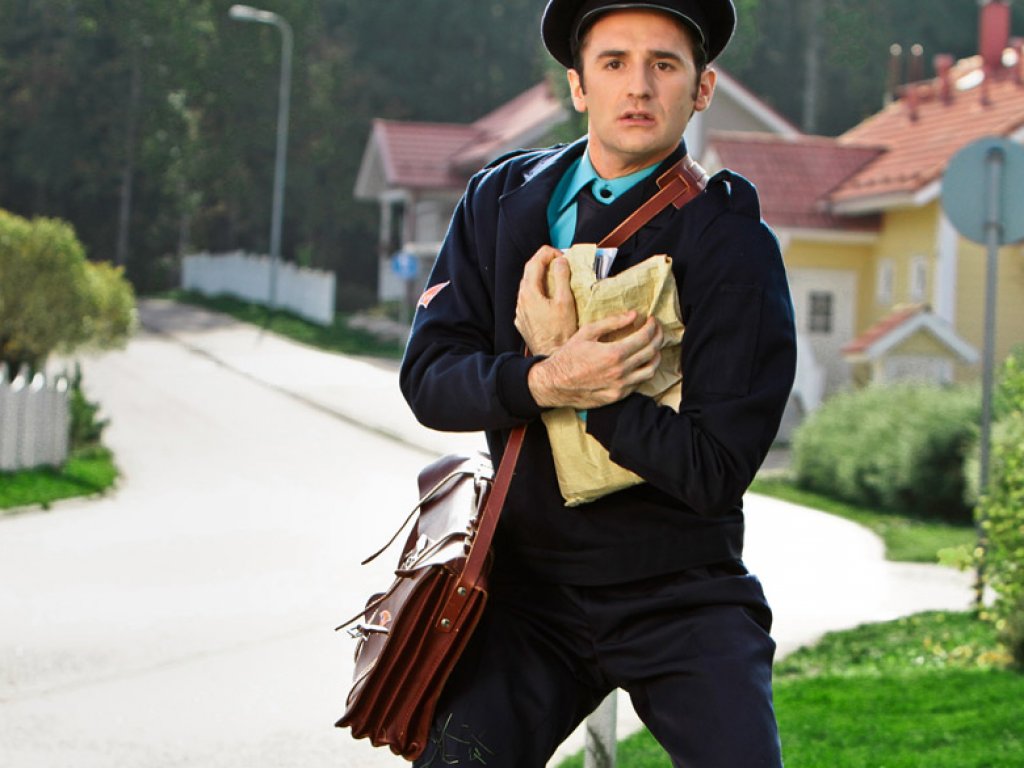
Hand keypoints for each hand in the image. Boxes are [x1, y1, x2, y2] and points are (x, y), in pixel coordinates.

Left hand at [514, 246, 576, 355]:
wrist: (552, 356)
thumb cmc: (561, 332)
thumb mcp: (565, 301)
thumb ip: (562, 277)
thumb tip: (560, 261)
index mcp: (529, 293)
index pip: (534, 262)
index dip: (548, 253)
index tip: (561, 255)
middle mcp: (521, 301)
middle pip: (529, 273)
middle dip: (544, 264)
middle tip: (561, 263)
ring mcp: (520, 312)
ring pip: (528, 288)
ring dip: (542, 279)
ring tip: (558, 280)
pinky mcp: (523, 322)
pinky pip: (529, 301)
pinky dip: (539, 294)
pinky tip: (550, 299)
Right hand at [528, 311, 662, 409]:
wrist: (555, 383)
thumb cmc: (568, 356)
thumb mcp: (587, 333)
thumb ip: (612, 323)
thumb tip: (633, 315)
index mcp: (613, 353)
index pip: (644, 337)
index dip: (652, 326)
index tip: (652, 320)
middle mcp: (620, 371)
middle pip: (651, 352)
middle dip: (658, 337)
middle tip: (656, 330)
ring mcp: (621, 386)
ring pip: (650, 371)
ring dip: (656, 356)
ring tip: (654, 347)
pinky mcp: (618, 396)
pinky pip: (639, 383)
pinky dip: (644, 370)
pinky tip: (640, 363)